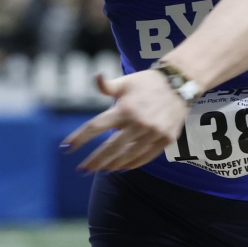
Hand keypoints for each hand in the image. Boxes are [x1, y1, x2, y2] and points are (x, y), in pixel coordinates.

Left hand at [62, 70, 188, 172]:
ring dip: (112, 164)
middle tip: (82, 169)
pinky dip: (132, 164)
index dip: (79, 138)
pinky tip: (122, 167)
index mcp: (124, 108)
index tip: (67, 148)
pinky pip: (145, 157)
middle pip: (110, 148)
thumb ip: (108, 85)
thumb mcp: (126, 81)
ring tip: (101, 169)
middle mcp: (138, 123)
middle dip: (94, 161)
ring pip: (127, 156)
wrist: (180, 84)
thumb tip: (96, 77)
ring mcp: (152, 133)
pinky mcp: (165, 139)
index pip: (95, 126)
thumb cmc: (148, 82)